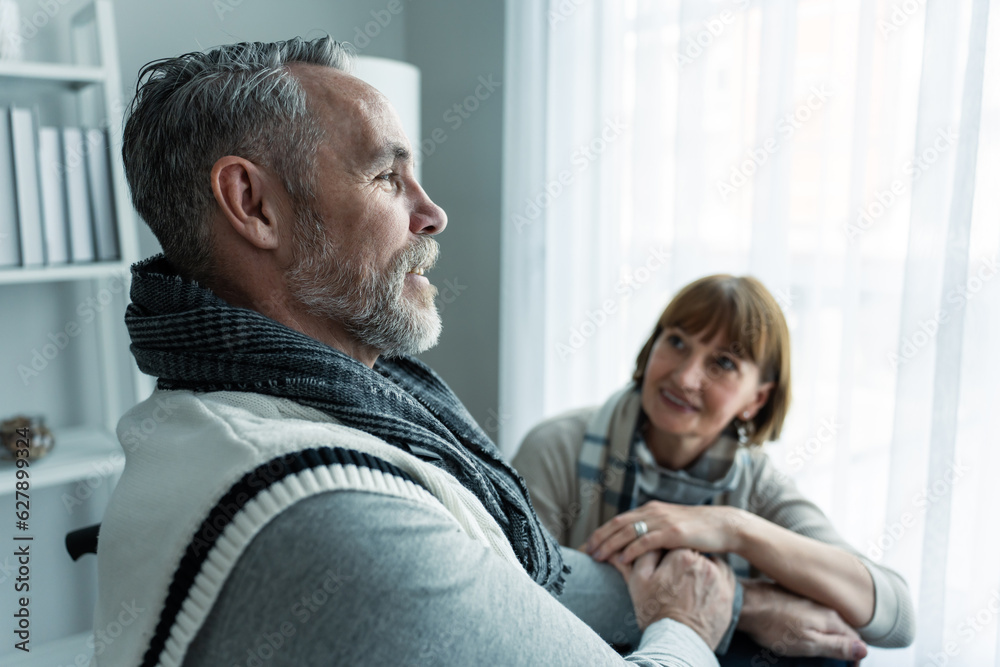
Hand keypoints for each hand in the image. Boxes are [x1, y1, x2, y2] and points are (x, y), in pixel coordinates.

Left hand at [584, 501, 741, 564]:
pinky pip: (647, 540)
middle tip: (584, 552)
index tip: (586, 546)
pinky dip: (632, 549)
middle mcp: (653, 512)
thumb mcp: (670, 528)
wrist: (724, 526)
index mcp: (650, 510)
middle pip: (617, 524)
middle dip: (598, 538)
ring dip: (610, 544)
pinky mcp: (674, 532)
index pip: (618, 521)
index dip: (600, 533)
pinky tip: (622, 559)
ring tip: (597, 557)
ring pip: (628, 532)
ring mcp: (663, 521)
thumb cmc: (697, 531)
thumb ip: (653, 532)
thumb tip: (635, 545)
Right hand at [617, 548, 734, 649]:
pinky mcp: (729, 592)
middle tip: (675, 580)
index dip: (667, 554)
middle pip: (693, 551)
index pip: (675, 542)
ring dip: (701, 567)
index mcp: (682, 554)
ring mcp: (719, 577)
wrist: (678, 644)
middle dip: (684, 561)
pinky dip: (715, 577)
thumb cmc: (655, 612)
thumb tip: (640, 538)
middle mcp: (704, 562)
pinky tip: (703, 588)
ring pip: (710, 562)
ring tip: (688, 586)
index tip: (664, 567)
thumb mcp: (639, 581)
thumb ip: (642, 554)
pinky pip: (724, 575)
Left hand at [739, 579, 867, 661]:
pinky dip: (810, 629)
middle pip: (841, 630)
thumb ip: (837, 645)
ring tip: (815, 654)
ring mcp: (806, 600)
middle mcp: (821, 606)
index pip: (855, 639)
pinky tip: (798, 637)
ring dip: (825, 638)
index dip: (854, 656)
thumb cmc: (773, 625)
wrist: (745, 603)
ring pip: (824, 623)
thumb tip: (865, 649)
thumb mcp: (809, 642)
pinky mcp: (791, 599)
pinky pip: (809, 617)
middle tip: (830, 664)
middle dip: (840, 648)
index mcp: (830, 617)